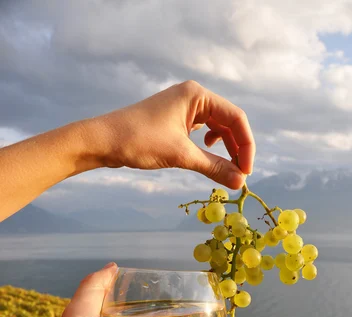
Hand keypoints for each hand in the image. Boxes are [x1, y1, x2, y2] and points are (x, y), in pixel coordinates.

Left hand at [88, 80, 254, 188]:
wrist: (102, 141)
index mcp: (197, 95)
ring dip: (224, 150)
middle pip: (228, 123)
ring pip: (215, 128)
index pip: (235, 118)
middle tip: (240, 176)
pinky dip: (209, 147)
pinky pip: (201, 132)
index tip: (246, 172)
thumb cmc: (139, 141)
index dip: (246, 146)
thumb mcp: (181, 155)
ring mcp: (183, 108)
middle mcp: (192, 97)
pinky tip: (206, 155)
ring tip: (227, 170)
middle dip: (236, 149)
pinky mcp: (174, 120)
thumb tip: (240, 183)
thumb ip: (214, 167)